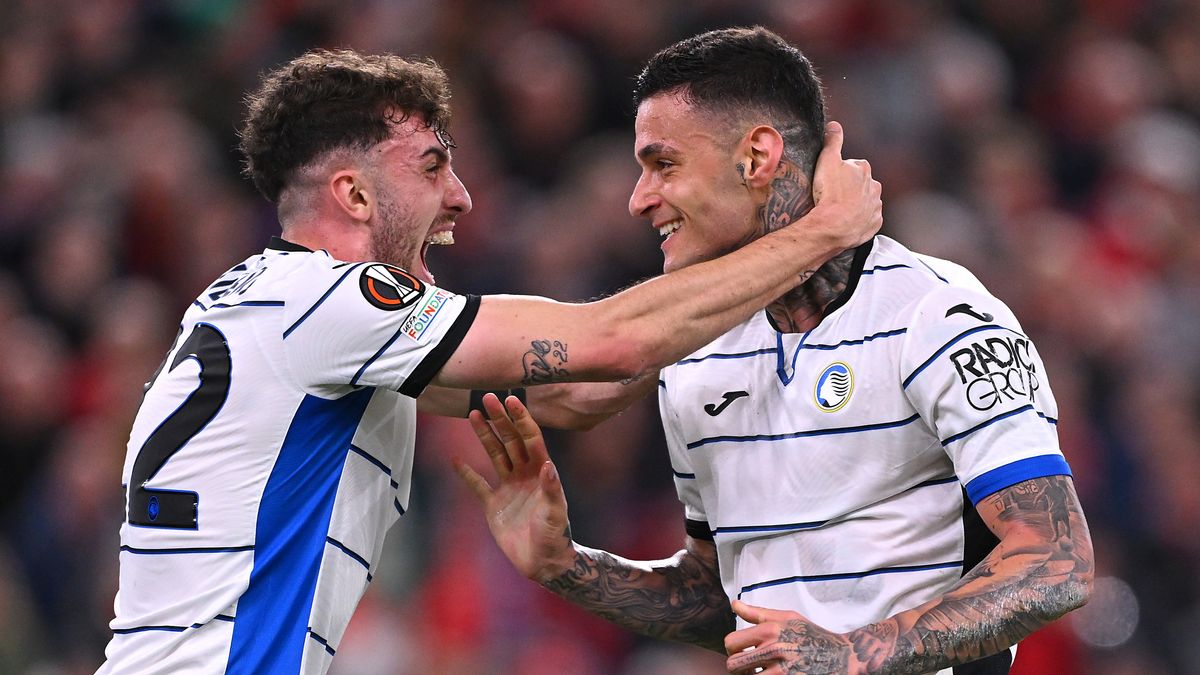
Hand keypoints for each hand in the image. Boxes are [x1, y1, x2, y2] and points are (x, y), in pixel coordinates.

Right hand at [453, 393, 575, 582]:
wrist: (542, 562)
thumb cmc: (555, 536)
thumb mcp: (555, 512)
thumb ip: (551, 489)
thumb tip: (547, 465)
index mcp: (541, 471)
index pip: (530, 438)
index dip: (520, 419)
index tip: (510, 400)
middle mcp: (525, 475)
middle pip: (510, 440)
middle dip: (499, 419)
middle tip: (486, 398)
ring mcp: (509, 488)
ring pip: (495, 455)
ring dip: (485, 436)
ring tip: (472, 414)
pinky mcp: (495, 505)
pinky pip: (479, 485)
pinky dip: (467, 473)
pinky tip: (457, 460)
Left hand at [725, 600, 856, 674]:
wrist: (843, 657)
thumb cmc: (813, 635)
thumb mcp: (787, 617)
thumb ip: (758, 613)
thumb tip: (734, 605)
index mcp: (770, 630)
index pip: (731, 642)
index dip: (733, 649)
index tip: (743, 651)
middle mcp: (774, 650)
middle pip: (733, 665)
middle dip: (739, 668)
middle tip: (750, 667)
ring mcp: (781, 671)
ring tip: (763, 673)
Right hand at [808, 121, 882, 249]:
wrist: (834, 227)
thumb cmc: (830, 193)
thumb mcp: (827, 160)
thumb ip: (833, 141)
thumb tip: (834, 125)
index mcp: (864, 169)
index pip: (853, 165)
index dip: (840, 172)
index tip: (830, 181)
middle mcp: (875, 187)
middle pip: (861, 184)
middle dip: (850, 188)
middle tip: (833, 196)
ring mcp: (875, 206)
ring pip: (866, 202)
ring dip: (855, 204)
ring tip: (838, 211)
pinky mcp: (874, 224)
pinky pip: (867, 220)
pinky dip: (859, 220)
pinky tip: (846, 222)